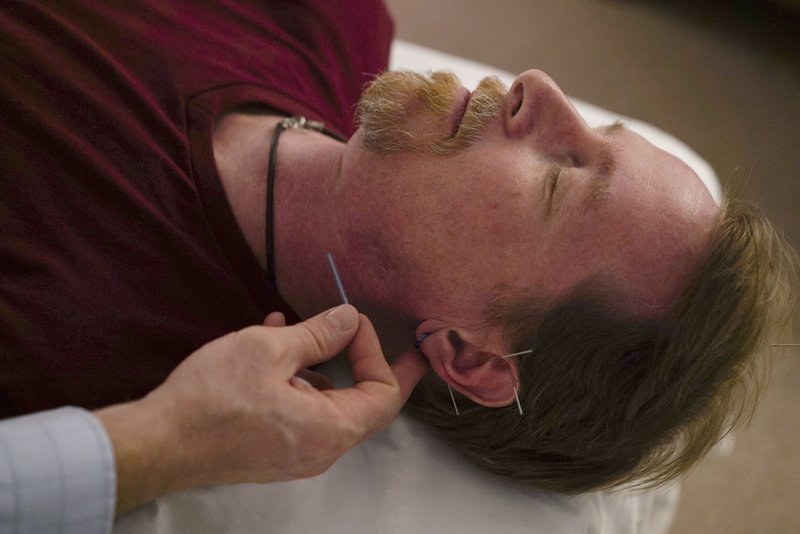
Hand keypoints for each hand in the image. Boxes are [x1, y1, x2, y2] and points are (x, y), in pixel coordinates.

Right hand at [96, 304, 427, 513]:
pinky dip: (294, 378)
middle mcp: (322, 451)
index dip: (381, 355)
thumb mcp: (270, 349)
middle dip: (358, 358)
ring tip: (290, 326)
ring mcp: (296, 455)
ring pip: (325, 402)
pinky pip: (299, 412)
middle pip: (361, 401)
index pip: (386, 396)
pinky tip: (268, 345)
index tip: (359, 323)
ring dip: (317, 362)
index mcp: (332, 430)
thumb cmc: (216, 396)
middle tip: (353, 324)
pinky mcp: (272, 451)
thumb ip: (319, 334)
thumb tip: (350, 319)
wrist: (158, 444)